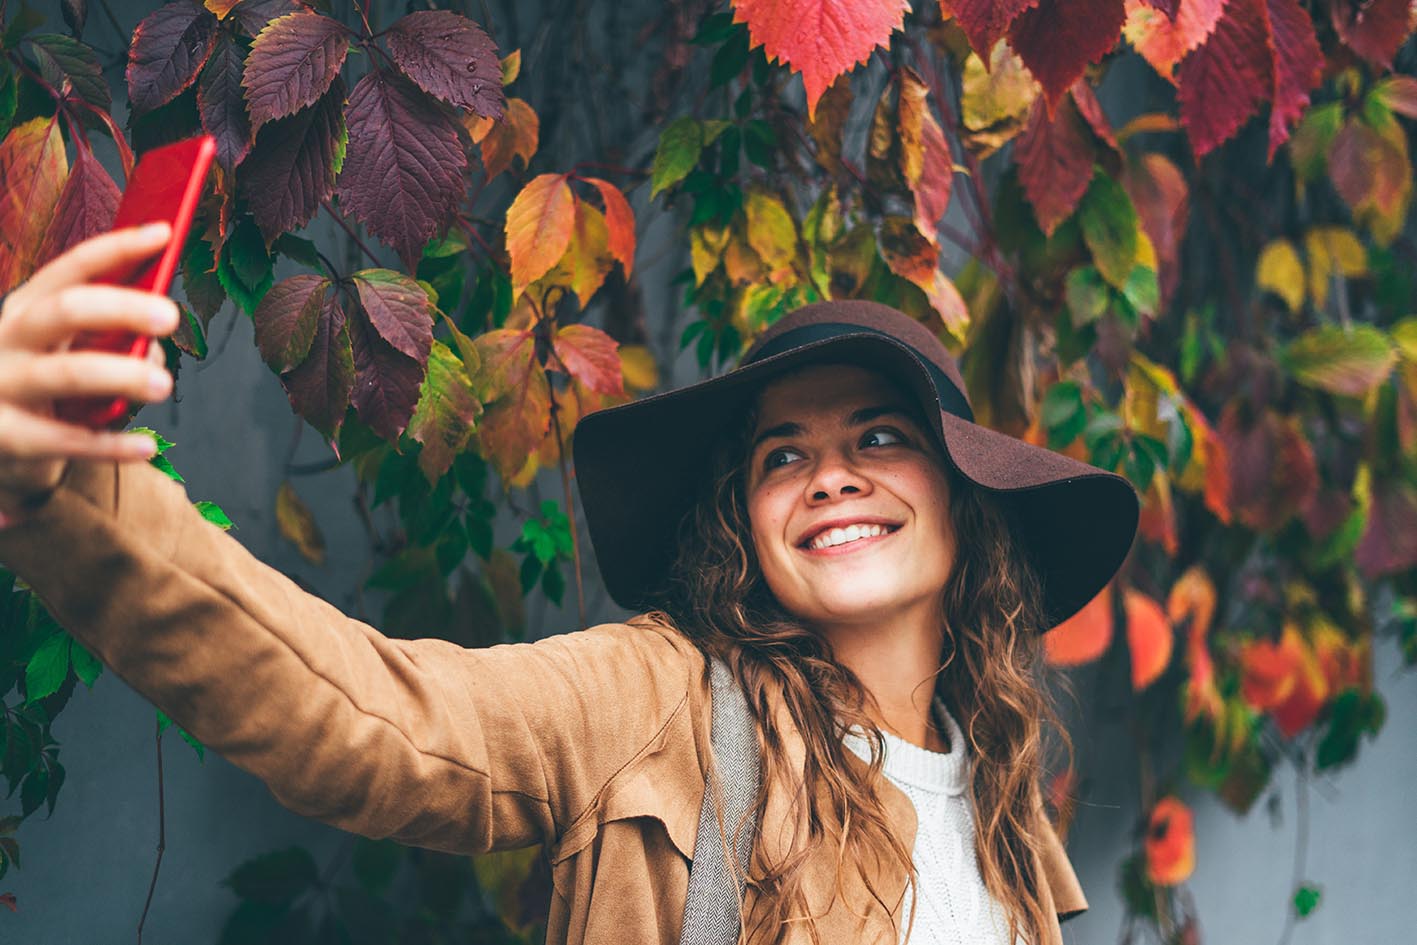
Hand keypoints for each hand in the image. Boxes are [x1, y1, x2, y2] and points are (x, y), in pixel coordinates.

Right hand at [0, 223, 179, 516]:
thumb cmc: (45, 387)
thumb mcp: (67, 352)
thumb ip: (109, 341)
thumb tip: (153, 345)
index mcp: (26, 309)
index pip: (72, 269)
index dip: (117, 248)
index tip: (163, 233)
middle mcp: (6, 338)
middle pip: (66, 309)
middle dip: (121, 307)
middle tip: (170, 316)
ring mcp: (1, 385)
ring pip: (66, 373)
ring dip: (121, 375)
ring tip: (164, 384)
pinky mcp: (4, 435)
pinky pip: (63, 439)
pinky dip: (109, 444)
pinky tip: (147, 445)